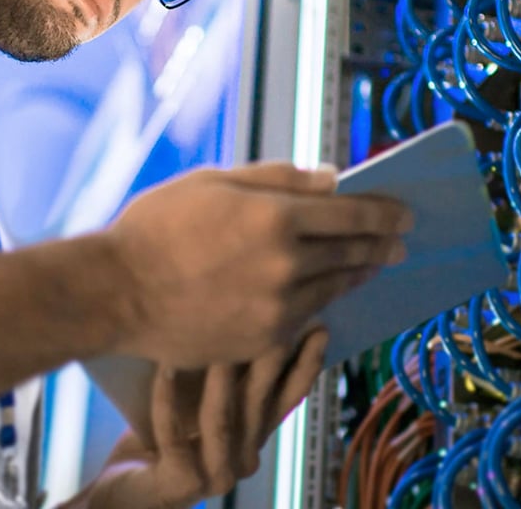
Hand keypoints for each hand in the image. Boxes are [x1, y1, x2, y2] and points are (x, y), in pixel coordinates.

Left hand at [74, 329, 330, 508]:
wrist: (124, 489)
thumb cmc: (161, 440)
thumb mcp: (199, 404)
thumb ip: (225, 378)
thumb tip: (242, 321)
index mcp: (253, 439)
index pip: (287, 400)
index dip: (304, 366)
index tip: (317, 328)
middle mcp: (243, 460)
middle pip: (258, 404)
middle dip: (267, 359)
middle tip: (271, 319)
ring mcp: (216, 477)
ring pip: (221, 420)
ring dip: (217, 377)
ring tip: (213, 335)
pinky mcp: (183, 485)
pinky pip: (173, 436)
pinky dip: (166, 399)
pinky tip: (164, 367)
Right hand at [106, 163, 410, 367]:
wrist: (117, 293)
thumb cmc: (156, 226)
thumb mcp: (214, 183)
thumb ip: (277, 179)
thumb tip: (330, 180)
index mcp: (275, 216)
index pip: (351, 214)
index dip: (383, 213)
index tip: (403, 214)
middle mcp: (285, 264)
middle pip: (351, 253)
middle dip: (380, 245)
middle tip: (398, 242)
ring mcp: (276, 307)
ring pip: (334, 289)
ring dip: (357, 275)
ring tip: (370, 266)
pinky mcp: (262, 340)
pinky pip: (306, 318)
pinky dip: (322, 302)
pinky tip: (327, 295)